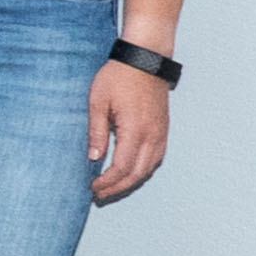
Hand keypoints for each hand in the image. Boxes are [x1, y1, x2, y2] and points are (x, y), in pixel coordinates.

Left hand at [88, 61, 171, 202]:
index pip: (121, 167)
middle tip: (99, 195)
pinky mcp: (163, 130)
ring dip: (130, 182)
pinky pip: (156, 158)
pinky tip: (130, 173)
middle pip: (136, 174)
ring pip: (148, 169)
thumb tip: (94, 158)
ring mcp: (161, 134)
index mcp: (135, 130)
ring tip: (112, 188)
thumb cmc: (118, 77)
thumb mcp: (98, 101)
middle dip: (117, 188)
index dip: (107, 182)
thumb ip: (97, 131)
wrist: (145, 60)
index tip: (92, 187)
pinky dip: (142, 171)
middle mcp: (152, 136)